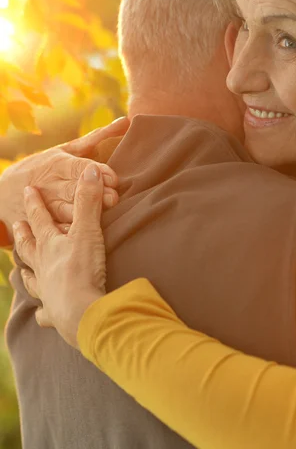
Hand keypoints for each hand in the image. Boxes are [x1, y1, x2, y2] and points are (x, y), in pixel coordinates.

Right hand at [0, 117, 128, 239]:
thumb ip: (98, 137)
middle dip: (94, 196)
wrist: (3, 191)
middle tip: (113, 199)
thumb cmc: (44, 166)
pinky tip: (80, 239)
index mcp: (57, 164)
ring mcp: (43, 207)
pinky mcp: (39, 225)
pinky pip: (54, 232)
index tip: (114, 179)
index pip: (78, 168)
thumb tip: (127, 120)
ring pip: (64, 214)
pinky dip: (66, 236)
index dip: (97, 172)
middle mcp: (50, 185)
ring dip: (82, 217)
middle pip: (74, 191)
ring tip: (100, 219)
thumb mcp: (67, 150)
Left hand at [13, 163, 107, 348]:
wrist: (81, 312)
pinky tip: (40, 313)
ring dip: (27, 273)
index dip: (35, 204)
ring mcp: (46, 291)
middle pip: (29, 248)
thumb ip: (89, 200)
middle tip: (16, 226)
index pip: (40, 219)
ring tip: (22, 270)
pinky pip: (45, 312)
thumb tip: (90, 170)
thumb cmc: (83, 269)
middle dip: (23, 235)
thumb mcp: (88, 230)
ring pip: (32, 279)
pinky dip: (42, 311)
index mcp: (50, 245)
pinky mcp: (54, 314)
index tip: (28, 190)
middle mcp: (43, 267)